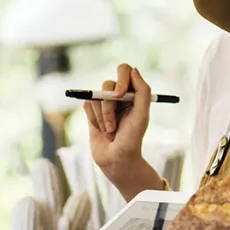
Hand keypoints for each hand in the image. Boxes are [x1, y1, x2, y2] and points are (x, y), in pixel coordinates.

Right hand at [84, 64, 162, 199]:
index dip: (121, 80)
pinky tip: (101, 130)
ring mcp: (104, 102)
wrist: (116, 159)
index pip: (124, 70)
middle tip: (113, 126)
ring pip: (95, 97)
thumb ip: (142, 91)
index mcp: (133, 93)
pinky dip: (94, 119)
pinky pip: (87, 105)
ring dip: (102, 118)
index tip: (120, 95)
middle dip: (109, 107)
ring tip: (110, 132)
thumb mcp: (141, 116)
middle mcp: (118, 95)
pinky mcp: (91, 111)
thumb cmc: (132, 139)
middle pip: (107, 85)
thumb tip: (133, 69)